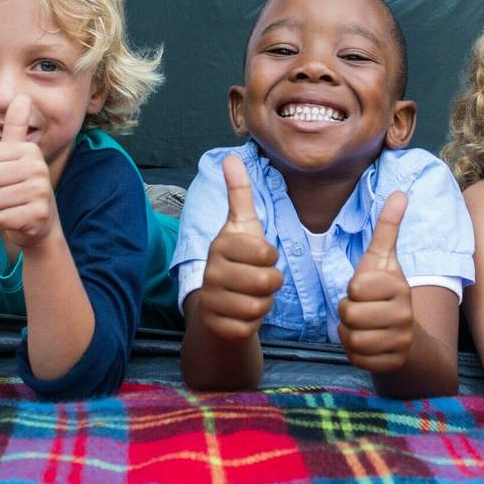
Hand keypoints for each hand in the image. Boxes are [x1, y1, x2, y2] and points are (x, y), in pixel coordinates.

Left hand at [0, 95, 56, 251]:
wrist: (39, 222)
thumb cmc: (19, 186)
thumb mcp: (16, 155)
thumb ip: (16, 127)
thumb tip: (23, 96)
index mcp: (30, 150)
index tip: (3, 176)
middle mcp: (39, 168)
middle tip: (6, 193)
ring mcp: (41, 192)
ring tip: (12, 205)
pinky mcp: (38, 215)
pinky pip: (2, 218)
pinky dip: (5, 222)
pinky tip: (17, 218)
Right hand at [196, 155, 283, 340]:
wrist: (216, 304)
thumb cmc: (237, 260)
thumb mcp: (242, 225)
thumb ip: (239, 193)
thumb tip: (231, 156)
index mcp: (220, 245)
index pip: (267, 253)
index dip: (270, 257)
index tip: (258, 256)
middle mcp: (211, 272)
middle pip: (267, 281)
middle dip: (272, 283)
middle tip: (258, 280)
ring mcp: (211, 300)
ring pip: (260, 306)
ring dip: (263, 303)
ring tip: (250, 295)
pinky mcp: (216, 326)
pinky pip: (250, 327)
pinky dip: (253, 323)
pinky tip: (242, 313)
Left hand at [337, 192, 412, 373]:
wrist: (408, 338)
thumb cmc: (387, 293)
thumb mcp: (384, 260)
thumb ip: (388, 228)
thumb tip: (400, 193)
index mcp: (399, 286)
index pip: (354, 288)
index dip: (352, 290)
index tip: (365, 291)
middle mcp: (404, 314)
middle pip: (349, 314)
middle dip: (347, 314)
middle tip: (361, 311)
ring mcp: (400, 340)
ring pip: (351, 338)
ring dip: (349, 334)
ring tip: (362, 327)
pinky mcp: (393, 363)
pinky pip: (357, 359)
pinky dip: (355, 353)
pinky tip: (367, 345)